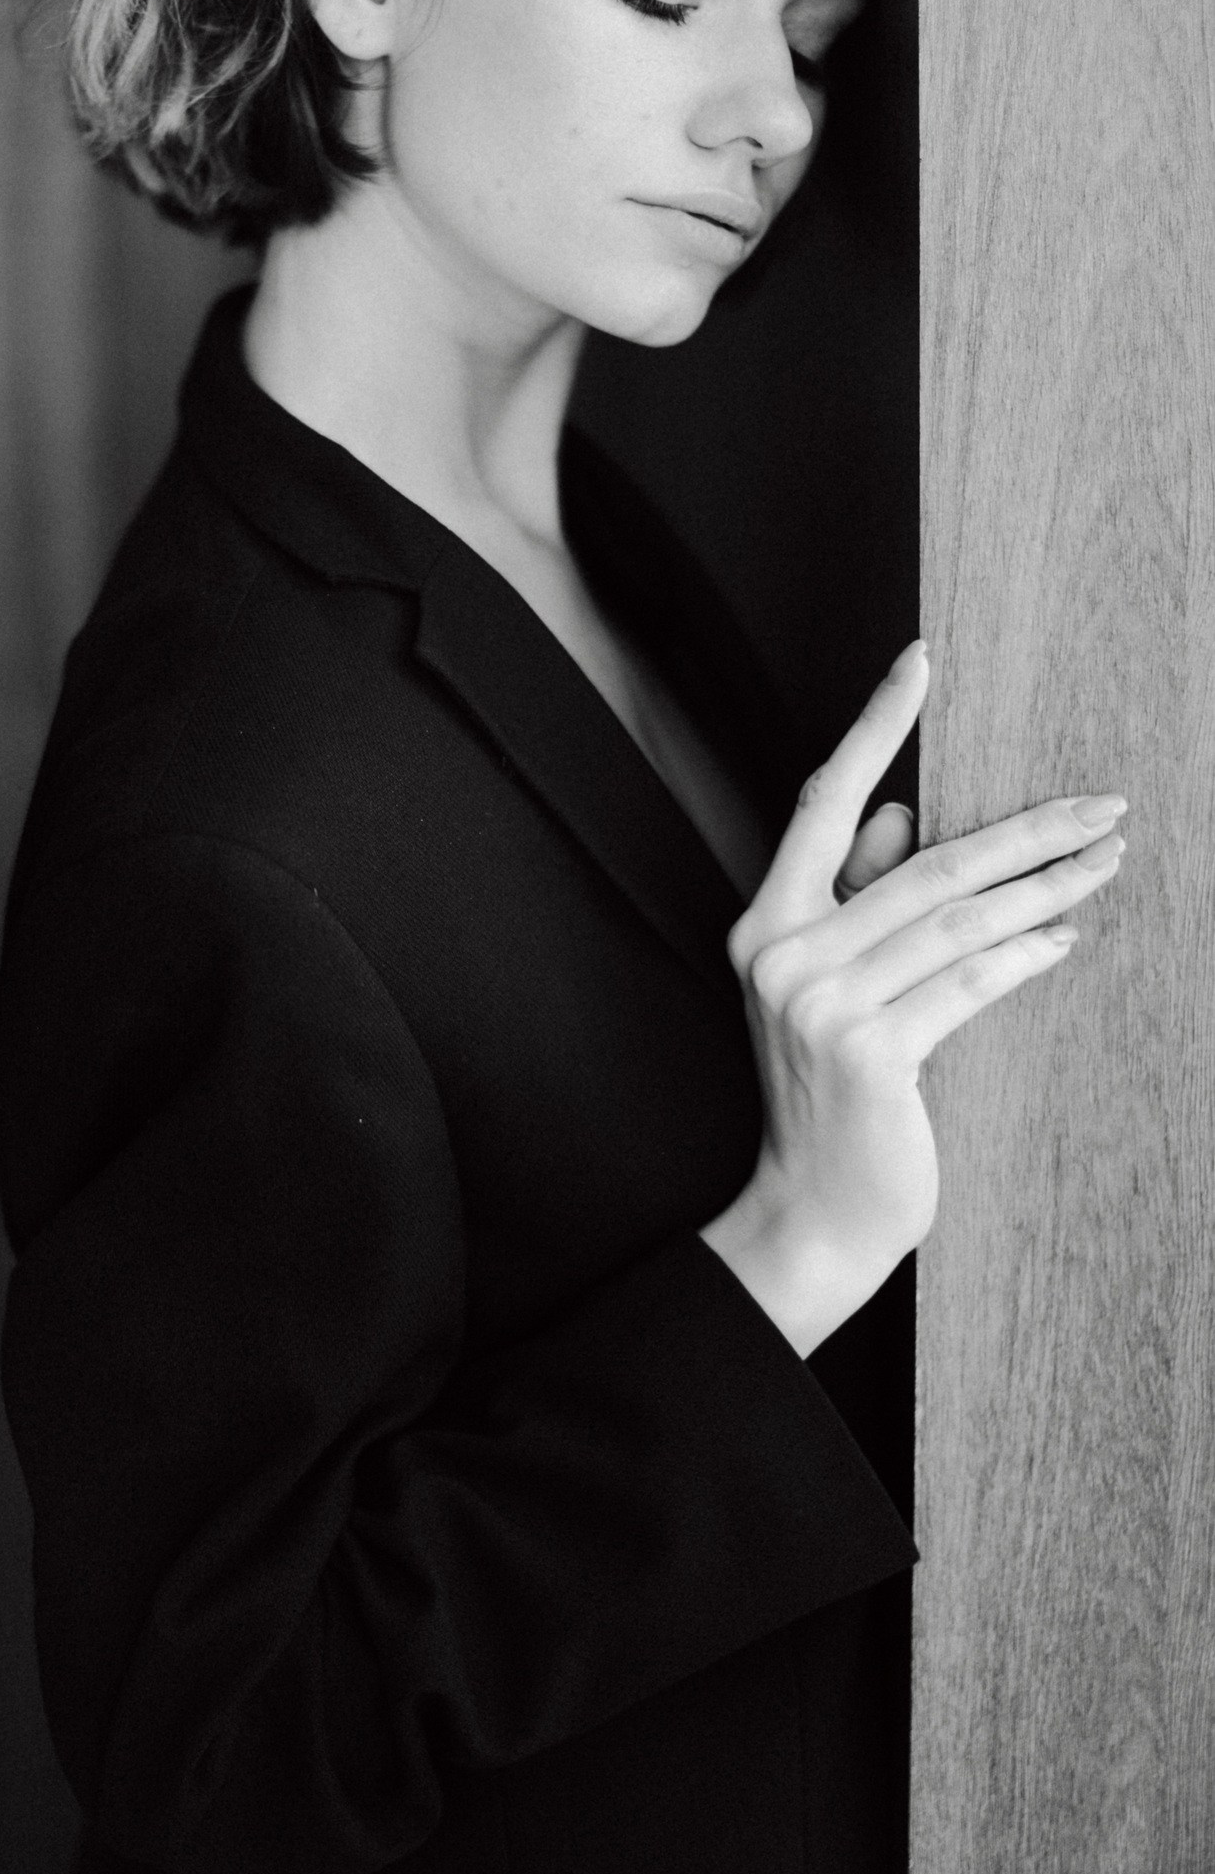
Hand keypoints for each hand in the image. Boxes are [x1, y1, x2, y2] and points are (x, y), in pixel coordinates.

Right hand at [701, 640, 1126, 1354]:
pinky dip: (1023, 958)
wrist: (811, 1211)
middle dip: (1025, 830)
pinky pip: (968, 986)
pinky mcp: (871, 1052)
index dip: (874, 728)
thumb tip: (910, 816)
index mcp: (766, 923)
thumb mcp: (830, 987)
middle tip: (1103, 804)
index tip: (919, 661)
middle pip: (925, 863)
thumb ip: (857, 899)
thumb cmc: (832, 1096)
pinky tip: (1064, 937)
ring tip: (1107, 863)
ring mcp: (821, 1004)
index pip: (824, 802)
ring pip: (958, 922)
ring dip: (1045, 889)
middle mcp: (784, 954)